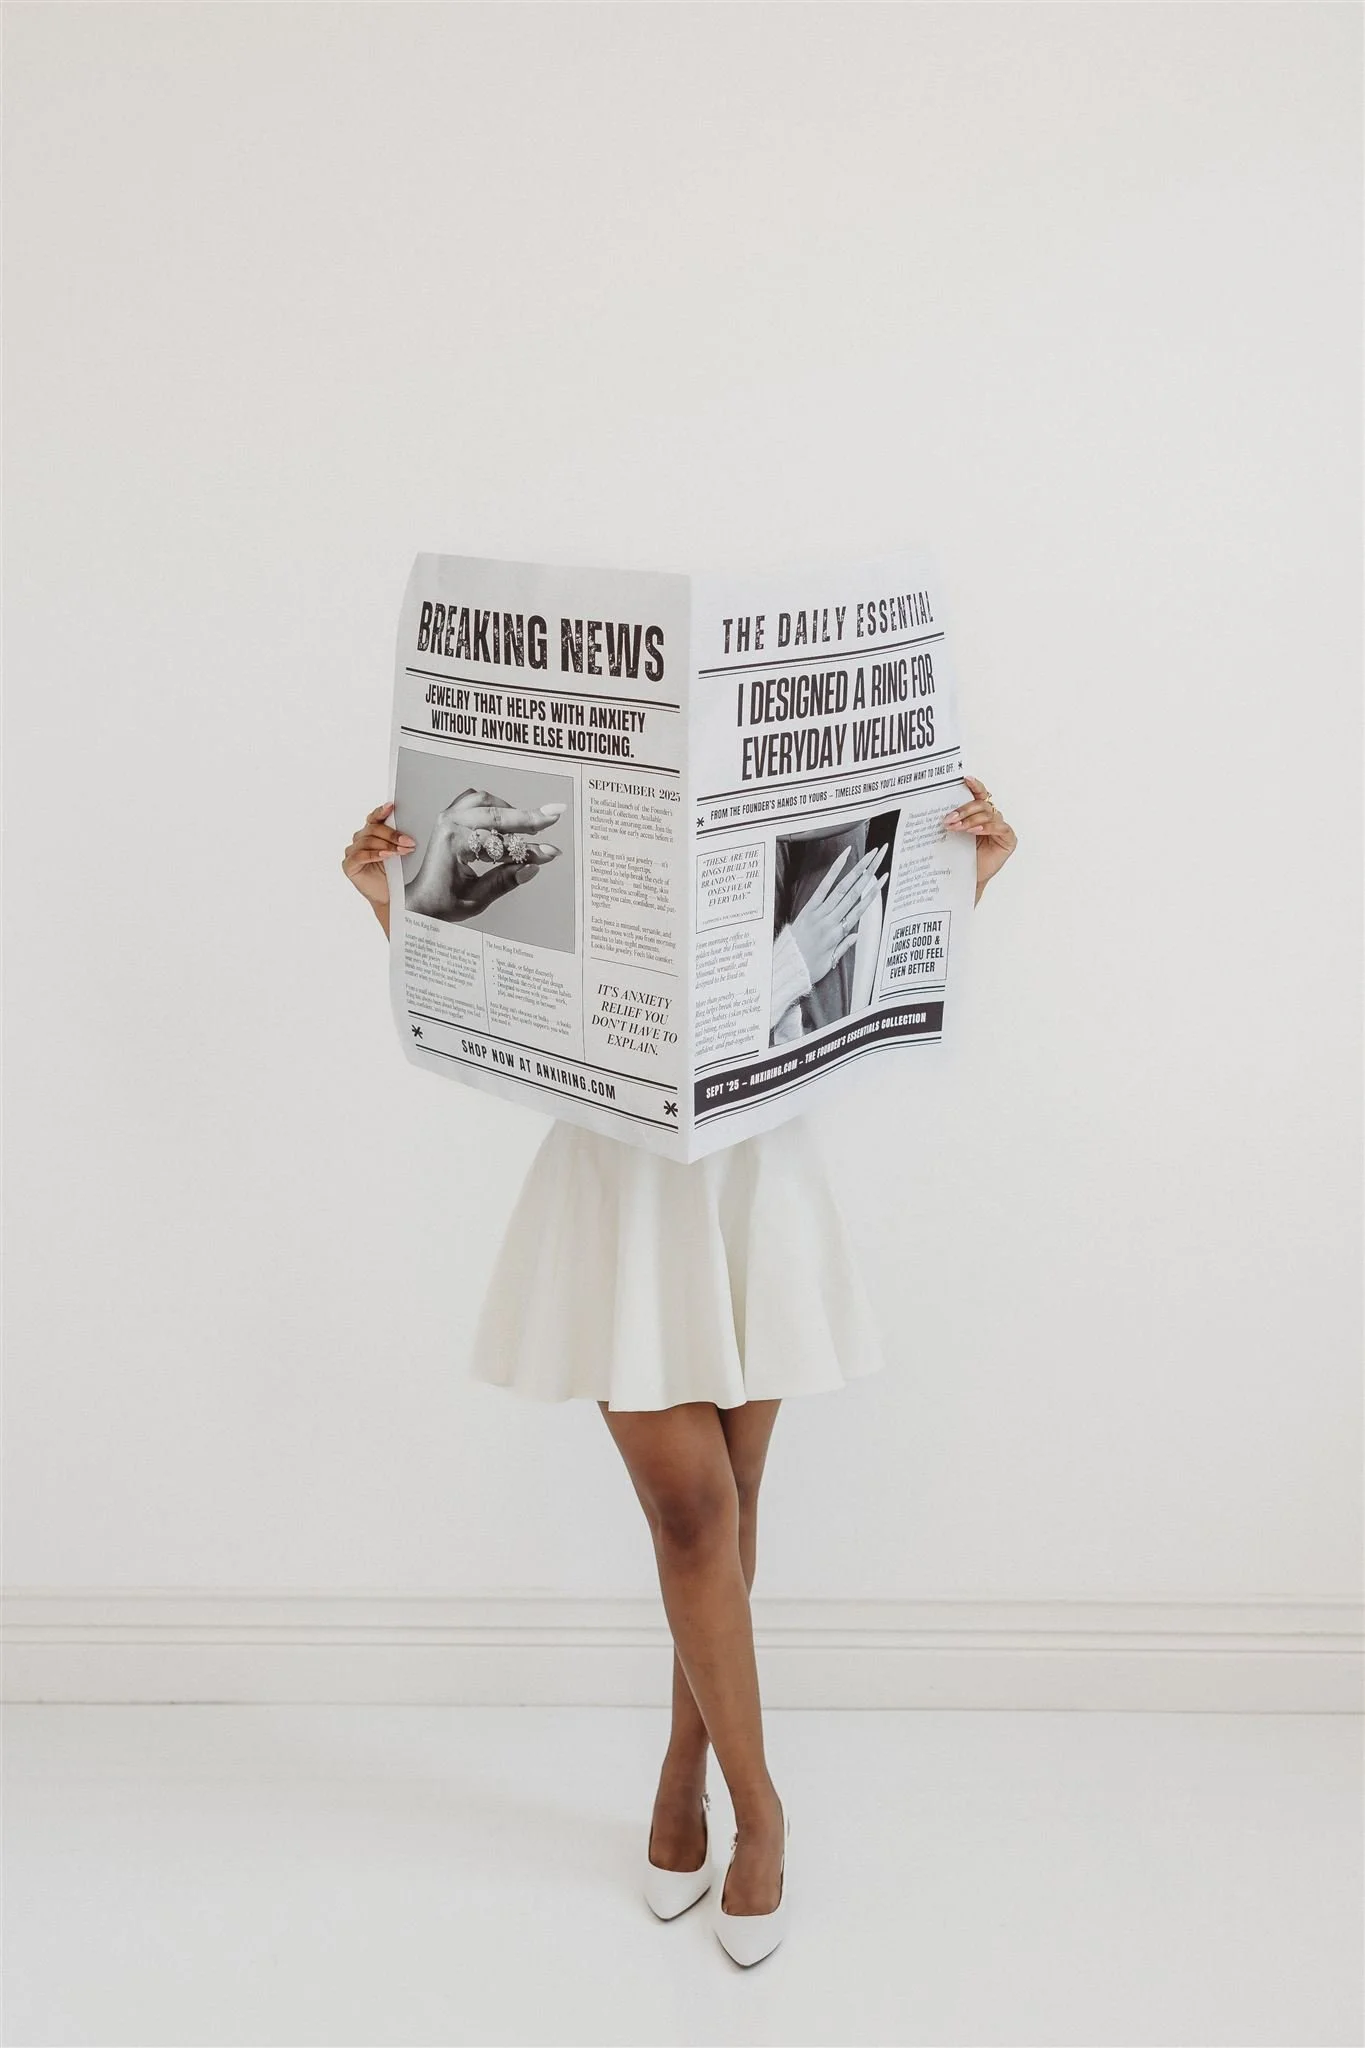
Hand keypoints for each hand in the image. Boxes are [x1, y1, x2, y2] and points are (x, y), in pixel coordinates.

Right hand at [342, 801, 415, 926]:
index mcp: (371, 833)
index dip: (381, 811)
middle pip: (372, 829)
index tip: (391, 806)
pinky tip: (386, 856)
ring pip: (367, 841)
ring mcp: (352, 852)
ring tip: (402, 851)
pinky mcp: (349, 865)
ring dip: (387, 845)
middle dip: (392, 834)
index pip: (374, 818)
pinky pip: (360, 856)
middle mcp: (359, 840)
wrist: (391, 896)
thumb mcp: (399, 852)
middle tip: (409, 842)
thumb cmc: (396, 873)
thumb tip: (410, 828)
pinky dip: (374, 854)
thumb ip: (398, 839)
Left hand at [404, 786, 563, 922]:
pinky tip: (508, 818)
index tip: (550, 853)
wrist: (420, 901)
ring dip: (511, 811)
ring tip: (532, 825)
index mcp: (453, 843)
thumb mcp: (476, 899)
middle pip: (497, 814)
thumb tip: (532, 868)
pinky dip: (494, 807)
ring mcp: (448, 818)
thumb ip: (505, 881)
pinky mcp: (450, 818)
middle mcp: (449, 824)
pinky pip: (475, 801)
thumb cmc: (442, 902)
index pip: (500, 843)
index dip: (528, 850)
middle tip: (553, 816)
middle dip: (528, 817)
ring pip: (487, 802)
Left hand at [787, 844, 886, 985]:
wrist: (787, 966)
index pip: (861, 909)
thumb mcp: (830, 962)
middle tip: (881, 856)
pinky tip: (844, 857)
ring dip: (858, 869)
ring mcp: (820, 911)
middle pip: (856, 893)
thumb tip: (857, 934)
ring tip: (869, 854)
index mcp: (839, 934)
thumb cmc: (808, 967)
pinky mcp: (809, 906)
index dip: (874, 892)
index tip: (884, 878)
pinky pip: (824, 886)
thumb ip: (844, 946)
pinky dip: (834, 870)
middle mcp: (832, 920)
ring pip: (843, 887)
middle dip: (870, 872)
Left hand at [944, 775, 1016, 901]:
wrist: (964, 878)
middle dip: (964, 809)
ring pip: (988, 814)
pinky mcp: (1008, 839)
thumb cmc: (959, 855)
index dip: (975, 786)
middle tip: (950, 818)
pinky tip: (975, 831)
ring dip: (971, 820)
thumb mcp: (954, 833)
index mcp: (979, 813)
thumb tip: (941, 805)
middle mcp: (991, 817)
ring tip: (956, 827)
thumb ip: (954, 818)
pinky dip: (986, 827)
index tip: (965, 779)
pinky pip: (1000, 827)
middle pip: (982, 804)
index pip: (980, 794)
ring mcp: (1000, 827)